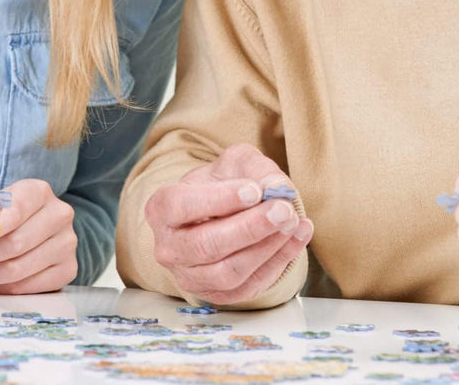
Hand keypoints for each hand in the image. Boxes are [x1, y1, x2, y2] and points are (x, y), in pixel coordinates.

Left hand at [0, 179, 77, 293]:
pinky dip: (2, 288)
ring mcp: (68, 242)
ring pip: (19, 268)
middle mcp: (60, 214)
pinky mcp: (69, 268)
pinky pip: (28, 287)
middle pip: (15, 243)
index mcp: (41, 191)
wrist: (38, 226)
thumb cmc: (9, 215)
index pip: (14, 212)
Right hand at [144, 143, 313, 305]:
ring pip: (228, 272)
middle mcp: (168, 247)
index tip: (254, 191)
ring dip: (267, 248)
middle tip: (283, 209)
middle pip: (206, 244)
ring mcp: (190, 276)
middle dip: (250, 228)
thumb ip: (256, 169)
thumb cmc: (221, 183)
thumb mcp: (235, 163)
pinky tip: (298, 236)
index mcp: (160, 208)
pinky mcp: (216, 295)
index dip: (219, 200)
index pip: (181, 206)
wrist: (221, 212)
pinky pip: (248, 286)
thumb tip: (278, 188)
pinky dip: (278, 262)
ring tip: (293, 221)